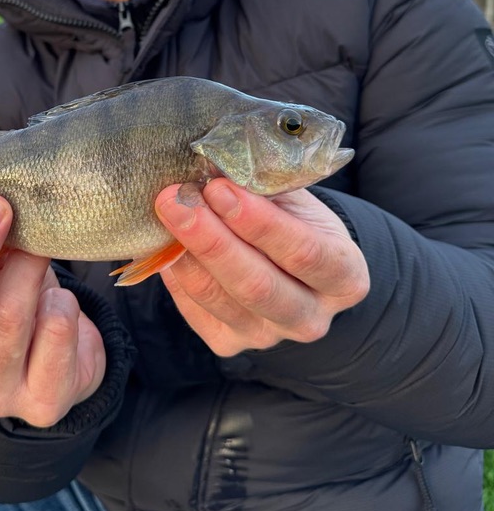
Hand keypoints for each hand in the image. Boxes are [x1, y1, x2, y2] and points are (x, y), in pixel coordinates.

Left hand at [154, 179, 369, 356]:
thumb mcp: (293, 199)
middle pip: (257, 285)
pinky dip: (175, 272)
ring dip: (185, 252)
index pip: (304, 253)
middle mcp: (311, 318)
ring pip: (219, 299)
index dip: (259, 222)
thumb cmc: (293, 220)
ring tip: (167, 212)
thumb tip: (211, 168)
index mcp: (344, 277)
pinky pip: (194, 308)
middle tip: (176, 200)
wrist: (289, 262)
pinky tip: (167, 241)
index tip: (219, 188)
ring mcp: (269, 337)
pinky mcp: (229, 343)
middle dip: (211, 239)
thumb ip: (262, 189)